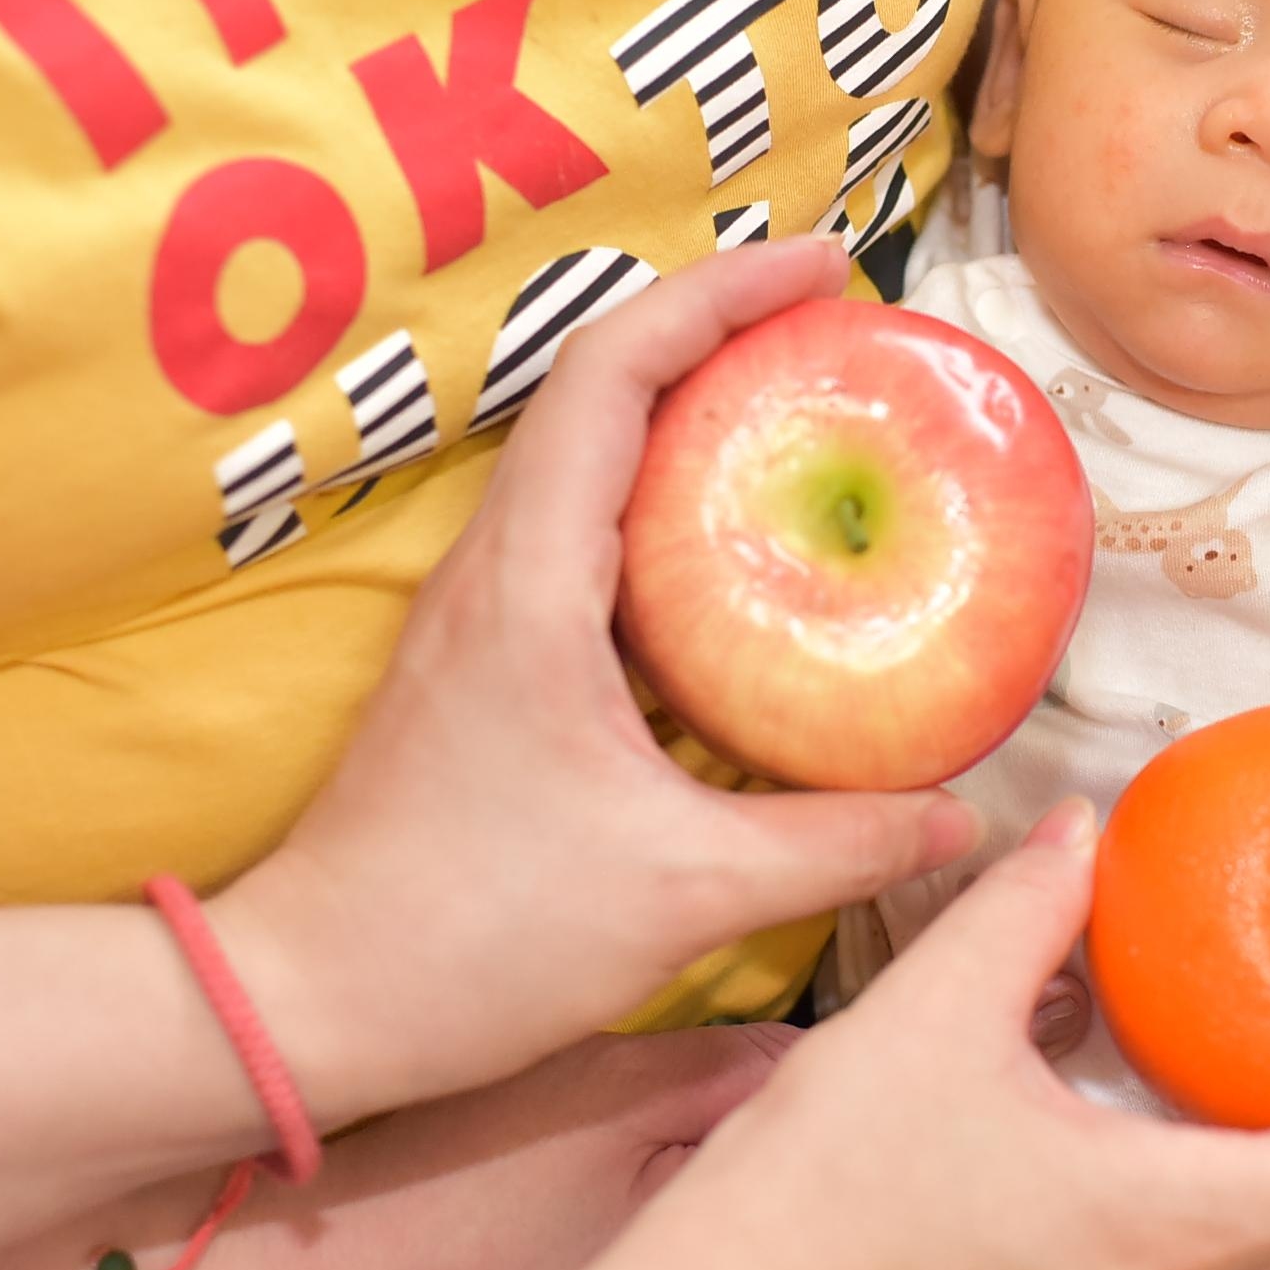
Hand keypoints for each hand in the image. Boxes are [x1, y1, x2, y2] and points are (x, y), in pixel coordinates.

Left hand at [229, 238, 975, 1123]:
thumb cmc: (467, 937)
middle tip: (843, 331)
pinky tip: (750, 564)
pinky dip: (674, 510)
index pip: (615, 372)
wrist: (312, 1001)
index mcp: (532, 583)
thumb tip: (957, 819)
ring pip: (592, 458)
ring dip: (694, 414)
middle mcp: (496, 570)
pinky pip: (590, 538)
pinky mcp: (490, 664)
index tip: (825, 268)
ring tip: (811, 415)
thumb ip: (835, 848)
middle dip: (724, 330)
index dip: (721, 295)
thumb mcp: (685, 893)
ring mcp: (485, 613)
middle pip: (605, 387)